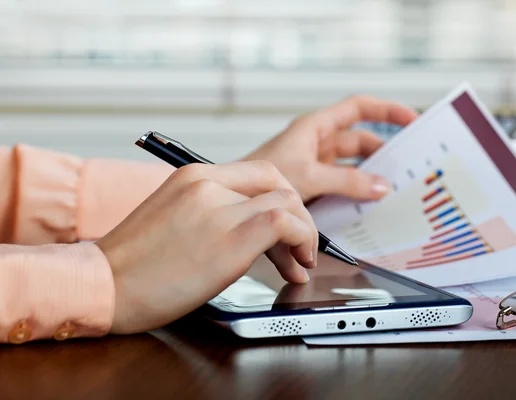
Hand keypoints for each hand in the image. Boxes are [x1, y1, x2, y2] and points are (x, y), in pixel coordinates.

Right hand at [96, 161, 317, 333]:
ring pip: (288, 203)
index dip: (282, 198)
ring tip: (301, 261)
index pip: (258, 173)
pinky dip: (301, 242)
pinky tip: (296, 265)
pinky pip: (284, 225)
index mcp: (194, 176)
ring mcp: (219, 210)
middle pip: (278, 183)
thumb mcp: (173, 218)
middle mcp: (208, 185)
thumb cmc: (133, 263)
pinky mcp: (230, 241)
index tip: (286, 226)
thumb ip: (211, 212)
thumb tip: (252, 230)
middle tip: (300, 245)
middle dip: (298, 214)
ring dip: (304, 233)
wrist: (103, 285)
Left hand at [243, 95, 417, 201]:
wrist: (237, 202)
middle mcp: (318, 143)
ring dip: (371, 177)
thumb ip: (347, 181)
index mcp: (316, 127)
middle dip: (385, 152)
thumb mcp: (309, 176)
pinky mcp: (314, 187)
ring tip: (396, 189)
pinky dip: (357, 194)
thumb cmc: (259, 178)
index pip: (359, 108)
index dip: (387, 111)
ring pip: (354, 167)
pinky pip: (343, 186)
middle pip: (361, 142)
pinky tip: (369, 207)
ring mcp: (317, 166)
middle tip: (410, 165)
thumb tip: (381, 186)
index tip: (413, 120)